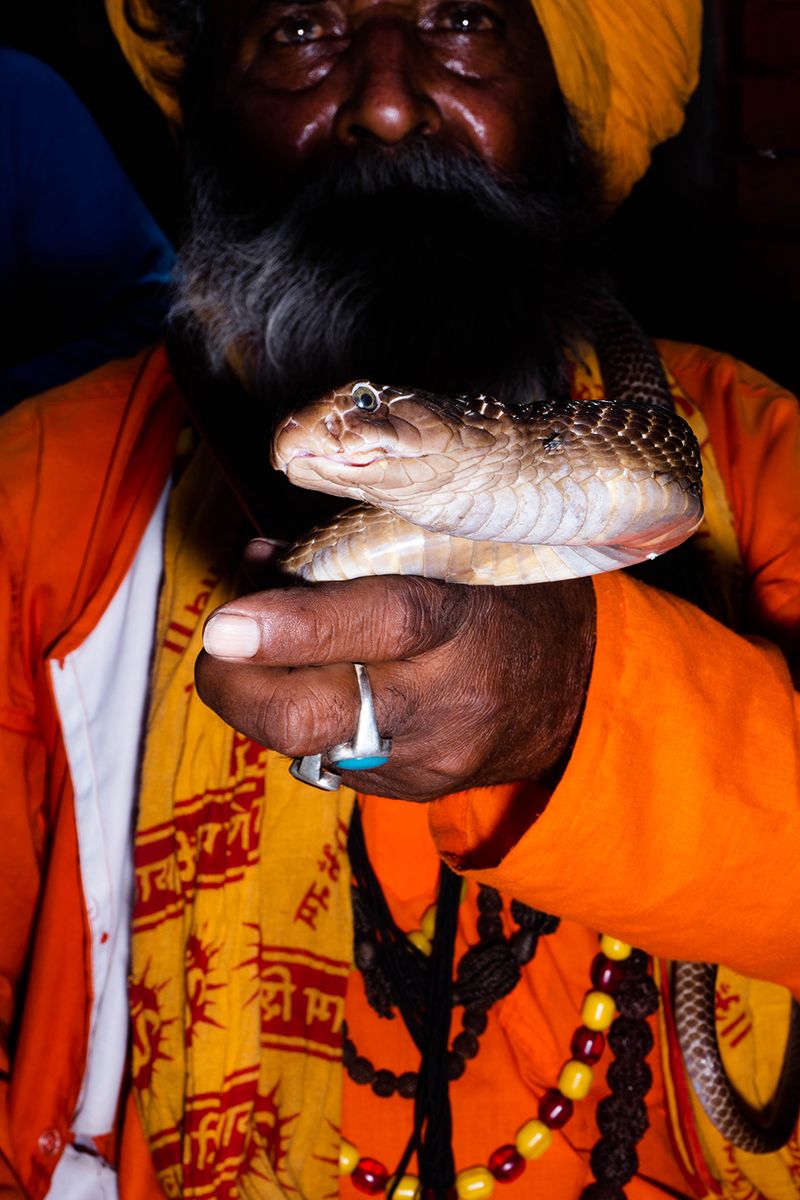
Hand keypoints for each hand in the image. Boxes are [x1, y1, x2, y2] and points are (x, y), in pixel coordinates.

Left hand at [195, 555, 595, 802]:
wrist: (576, 697)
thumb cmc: (508, 601)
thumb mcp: (456, 555)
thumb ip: (357, 556)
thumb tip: (259, 563)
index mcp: (465, 624)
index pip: (379, 625)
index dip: (293, 626)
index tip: (225, 625)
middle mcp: (444, 703)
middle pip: (313, 717)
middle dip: (237, 686)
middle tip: (219, 648)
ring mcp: (424, 759)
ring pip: (302, 744)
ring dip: (261, 698)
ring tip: (265, 654)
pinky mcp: (407, 792)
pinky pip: (326, 758)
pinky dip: (304, 720)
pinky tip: (320, 687)